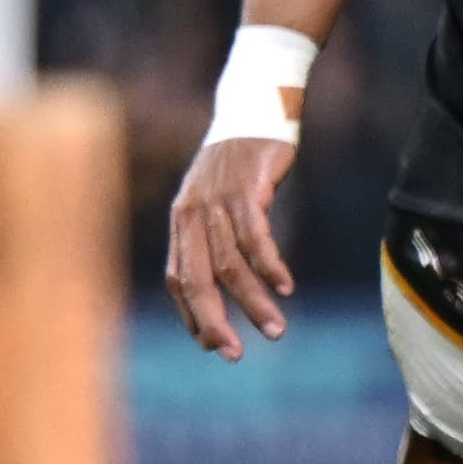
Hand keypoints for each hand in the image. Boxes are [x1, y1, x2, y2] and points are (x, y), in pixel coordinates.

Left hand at [166, 136, 298, 358]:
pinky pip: (255, 236)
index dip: (192, 316)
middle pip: (197, 279)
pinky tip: (284, 287)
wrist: (252, 109)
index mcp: (181, 222)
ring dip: (253, 301)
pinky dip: (269, 266)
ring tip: (275, 329)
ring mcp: (216, 201)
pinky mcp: (245, 188)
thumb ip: (214, 240)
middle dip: (215, 321)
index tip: (213, 346)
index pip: (178, 280)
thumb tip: (222, 287)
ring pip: (230, 264)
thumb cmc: (238, 166)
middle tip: (235, 354)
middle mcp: (191, 214)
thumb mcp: (215, 202)